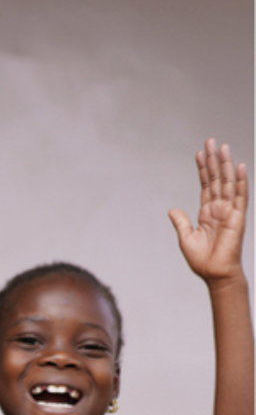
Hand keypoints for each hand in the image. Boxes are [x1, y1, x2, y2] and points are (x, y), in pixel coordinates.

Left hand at [170, 139, 247, 285]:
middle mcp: (219, 208)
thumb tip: (172, 210)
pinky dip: (240, 181)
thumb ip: (181, 222)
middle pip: (216, 179)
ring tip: (222, 147)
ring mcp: (229, 211)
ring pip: (227, 182)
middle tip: (211, 141)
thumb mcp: (185, 238)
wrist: (214, 273)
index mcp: (206, 212)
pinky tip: (238, 166)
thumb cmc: (202, 259)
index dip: (202, 169)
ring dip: (224, 164)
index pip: (205, 185)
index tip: (199, 153)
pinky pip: (240, 196)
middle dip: (213, 160)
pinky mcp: (238, 217)